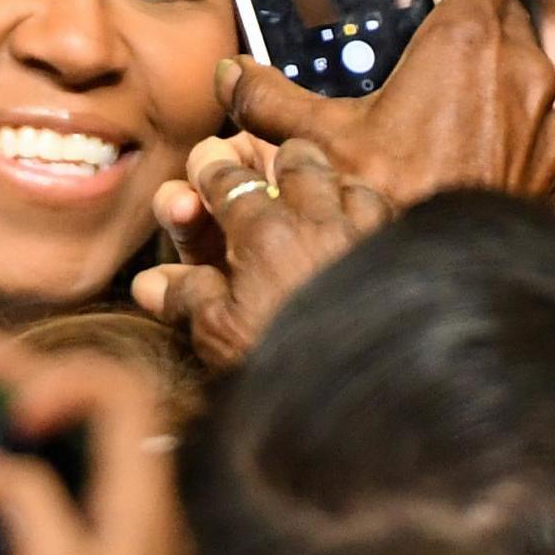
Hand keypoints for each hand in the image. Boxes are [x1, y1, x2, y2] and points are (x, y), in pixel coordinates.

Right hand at [133, 137, 390, 372]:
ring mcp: (366, 230)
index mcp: (263, 232)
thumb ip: (187, 298)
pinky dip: (364, 210)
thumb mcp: (220, 336)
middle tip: (265, 179)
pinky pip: (381, 208)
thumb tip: (152, 284)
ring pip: (343, 178)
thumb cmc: (287, 368)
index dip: (209, 169)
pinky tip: (357, 231)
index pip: (227, 177)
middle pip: (295, 158)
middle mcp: (317, 217)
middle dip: (274, 161)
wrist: (372, 396)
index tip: (204, 171)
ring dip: (325, 184)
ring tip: (314, 205)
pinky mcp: (402, 249)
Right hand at [216, 0, 554, 209]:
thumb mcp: (318, 142)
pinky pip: (543, 124)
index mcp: (465, 43)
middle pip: (506, 16)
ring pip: (527, 72)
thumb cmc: (391, 196)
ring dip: (495, 76)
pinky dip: (517, 127)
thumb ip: (270, 100)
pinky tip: (479, 151)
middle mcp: (520, 70)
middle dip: (469, 23)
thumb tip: (229, 74)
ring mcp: (547, 118)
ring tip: (448, 104)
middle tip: (423, 45)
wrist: (446, 276)